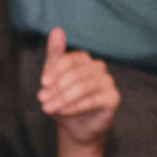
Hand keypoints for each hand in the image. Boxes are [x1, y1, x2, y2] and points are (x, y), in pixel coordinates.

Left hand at [34, 26, 118, 146]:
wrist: (74, 127)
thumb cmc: (63, 98)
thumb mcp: (54, 77)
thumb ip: (55, 54)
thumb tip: (57, 29)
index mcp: (84, 60)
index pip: (70, 60)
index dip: (55, 71)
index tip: (43, 83)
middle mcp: (98, 68)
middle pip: (77, 73)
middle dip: (57, 88)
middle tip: (42, 99)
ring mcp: (107, 82)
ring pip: (84, 86)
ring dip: (64, 98)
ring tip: (48, 108)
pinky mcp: (113, 98)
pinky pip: (95, 99)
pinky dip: (77, 106)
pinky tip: (64, 112)